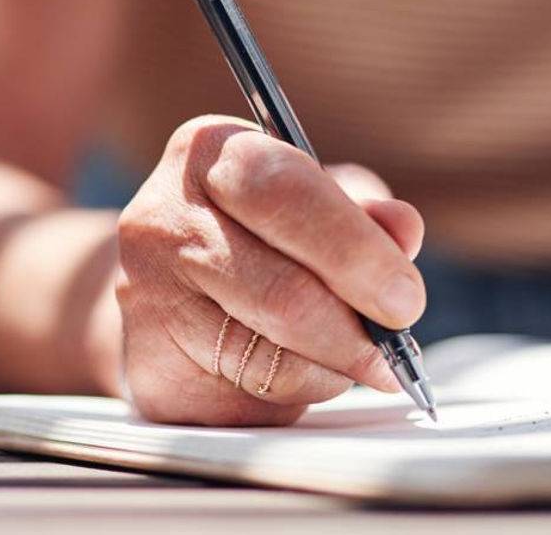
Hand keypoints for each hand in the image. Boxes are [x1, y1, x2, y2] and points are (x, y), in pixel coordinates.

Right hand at [116, 115, 425, 424]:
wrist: (166, 293)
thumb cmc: (256, 238)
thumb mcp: (314, 204)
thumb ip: (363, 216)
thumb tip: (403, 229)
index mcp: (210, 151)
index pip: (286, 194)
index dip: (357, 252)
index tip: (405, 298)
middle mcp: (164, 217)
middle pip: (281, 292)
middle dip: (356, 330)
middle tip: (394, 350)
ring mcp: (146, 296)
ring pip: (271, 358)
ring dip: (330, 369)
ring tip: (344, 357)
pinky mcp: (151, 368)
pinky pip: (249, 399)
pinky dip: (293, 395)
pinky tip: (290, 372)